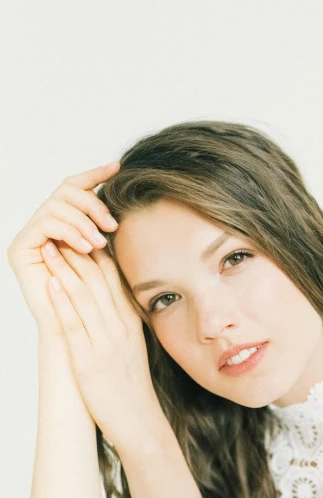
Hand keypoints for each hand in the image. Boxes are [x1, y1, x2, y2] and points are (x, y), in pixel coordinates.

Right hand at [7, 162, 120, 337]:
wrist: (80, 330)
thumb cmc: (98, 299)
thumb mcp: (109, 254)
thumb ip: (107, 228)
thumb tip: (126, 196)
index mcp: (65, 223)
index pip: (76, 188)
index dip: (95, 174)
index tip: (117, 167)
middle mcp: (44, 225)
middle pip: (65, 190)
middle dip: (92, 203)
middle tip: (111, 224)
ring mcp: (30, 236)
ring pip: (56, 204)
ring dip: (82, 221)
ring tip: (100, 242)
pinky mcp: (20, 249)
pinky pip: (45, 223)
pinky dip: (68, 231)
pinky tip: (86, 246)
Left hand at [41, 240, 159, 447]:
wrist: (138, 420)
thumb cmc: (130, 386)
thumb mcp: (131, 347)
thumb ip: (118, 322)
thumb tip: (102, 302)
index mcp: (130, 321)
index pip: (112, 278)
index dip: (94, 253)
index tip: (78, 234)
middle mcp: (120, 326)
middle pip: (97, 280)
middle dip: (77, 252)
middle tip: (60, 229)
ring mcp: (106, 342)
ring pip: (84, 296)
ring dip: (65, 268)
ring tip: (49, 247)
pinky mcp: (90, 359)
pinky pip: (74, 324)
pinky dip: (62, 301)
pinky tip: (51, 283)